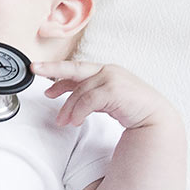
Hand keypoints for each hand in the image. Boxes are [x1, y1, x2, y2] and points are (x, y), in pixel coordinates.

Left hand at [32, 61, 176, 129]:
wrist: (155, 116)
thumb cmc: (130, 107)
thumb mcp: (104, 97)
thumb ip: (87, 92)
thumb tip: (62, 93)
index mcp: (105, 70)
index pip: (76, 68)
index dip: (56, 69)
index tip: (37, 69)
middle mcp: (108, 70)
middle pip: (74, 67)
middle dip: (52, 67)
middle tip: (35, 69)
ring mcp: (112, 78)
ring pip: (80, 91)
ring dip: (67, 108)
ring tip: (62, 121)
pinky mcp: (115, 90)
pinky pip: (88, 101)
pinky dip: (78, 112)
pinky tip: (75, 121)